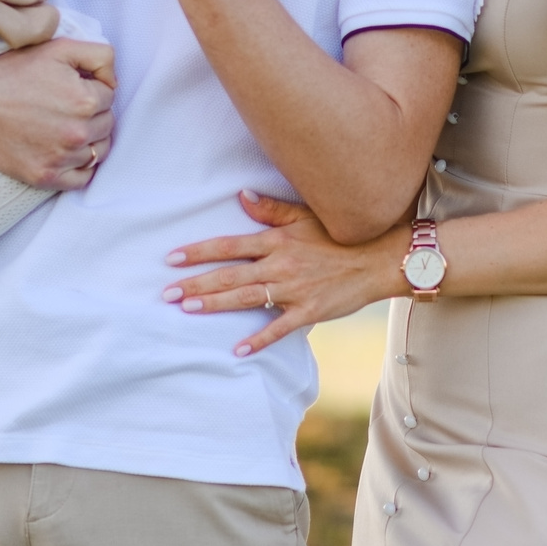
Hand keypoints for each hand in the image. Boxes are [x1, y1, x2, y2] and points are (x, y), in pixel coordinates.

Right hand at [0, 37, 117, 191]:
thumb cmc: (13, 71)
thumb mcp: (60, 48)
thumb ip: (100, 56)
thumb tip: (114, 81)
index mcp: (85, 100)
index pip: (110, 97)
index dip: (93, 89)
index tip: (73, 88)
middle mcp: (77, 132)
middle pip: (107, 125)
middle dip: (94, 114)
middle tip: (67, 106)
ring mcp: (60, 158)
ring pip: (98, 152)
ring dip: (90, 140)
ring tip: (66, 127)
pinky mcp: (44, 176)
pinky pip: (81, 179)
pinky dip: (80, 167)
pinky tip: (67, 153)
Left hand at [164, 191, 410, 355]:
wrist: (379, 257)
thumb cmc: (342, 233)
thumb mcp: (307, 214)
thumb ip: (272, 209)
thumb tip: (241, 196)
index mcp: (277, 240)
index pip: (229, 246)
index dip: (199, 252)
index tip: (172, 258)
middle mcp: (280, 264)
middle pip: (230, 275)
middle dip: (196, 284)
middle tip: (167, 293)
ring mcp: (294, 289)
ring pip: (246, 298)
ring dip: (215, 304)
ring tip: (188, 309)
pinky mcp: (309, 311)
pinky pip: (279, 328)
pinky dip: (258, 339)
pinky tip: (237, 349)